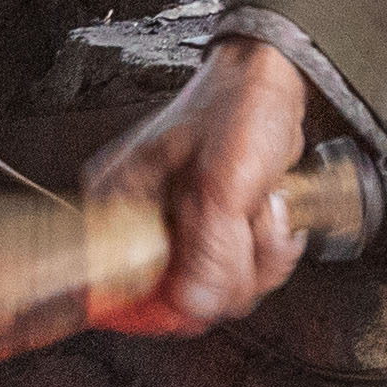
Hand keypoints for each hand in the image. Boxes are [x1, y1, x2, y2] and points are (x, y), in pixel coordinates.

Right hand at [85, 35, 320, 332]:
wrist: (271, 81)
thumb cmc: (235, 106)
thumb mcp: (223, 178)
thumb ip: (209, 246)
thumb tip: (192, 304)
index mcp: (115, 207)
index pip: (114, 291)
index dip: (158, 305)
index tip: (200, 295)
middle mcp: (139, 227)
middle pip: (177, 299)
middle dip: (230, 268)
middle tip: (246, 223)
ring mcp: (177, 233)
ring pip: (217, 291)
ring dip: (257, 256)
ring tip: (262, 207)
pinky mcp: (209, 235)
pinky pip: (239, 275)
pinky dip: (267, 251)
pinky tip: (268, 213)